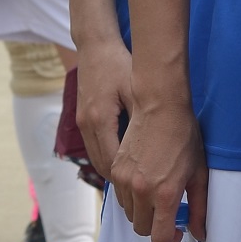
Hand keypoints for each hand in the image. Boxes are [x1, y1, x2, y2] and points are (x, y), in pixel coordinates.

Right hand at [72, 34, 134, 182]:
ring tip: (137, 184)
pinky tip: (126, 161)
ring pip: (97, 159)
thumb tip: (157, 144)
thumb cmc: (120, 65)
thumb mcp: (136, 87)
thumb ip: (143, 115)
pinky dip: (108, 158)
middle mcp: (87, 125)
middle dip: (121, 182)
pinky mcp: (83, 119)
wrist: (95, 47)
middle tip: (144, 194)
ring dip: (114, 172)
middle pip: (102, 165)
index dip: (129, 178)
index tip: (147, 189)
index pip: (113, 161)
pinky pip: (95, 148)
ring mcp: (82, 122)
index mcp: (100, 119)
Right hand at [110, 97, 207, 241]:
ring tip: (158, 194)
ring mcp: (125, 180)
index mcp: (165, 193)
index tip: (177, 233)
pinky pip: (121, 196)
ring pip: (130, 214)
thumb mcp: (199, 173)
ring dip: (143, 211)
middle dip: (156, 226)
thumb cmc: (184, 138)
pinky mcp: (115, 170)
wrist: (161, 108)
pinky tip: (147, 181)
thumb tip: (199, 233)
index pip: (160, 237)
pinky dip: (132, 197)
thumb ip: (199, 208)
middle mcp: (142, 191)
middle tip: (170, 212)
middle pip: (142, 229)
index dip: (170, 241)